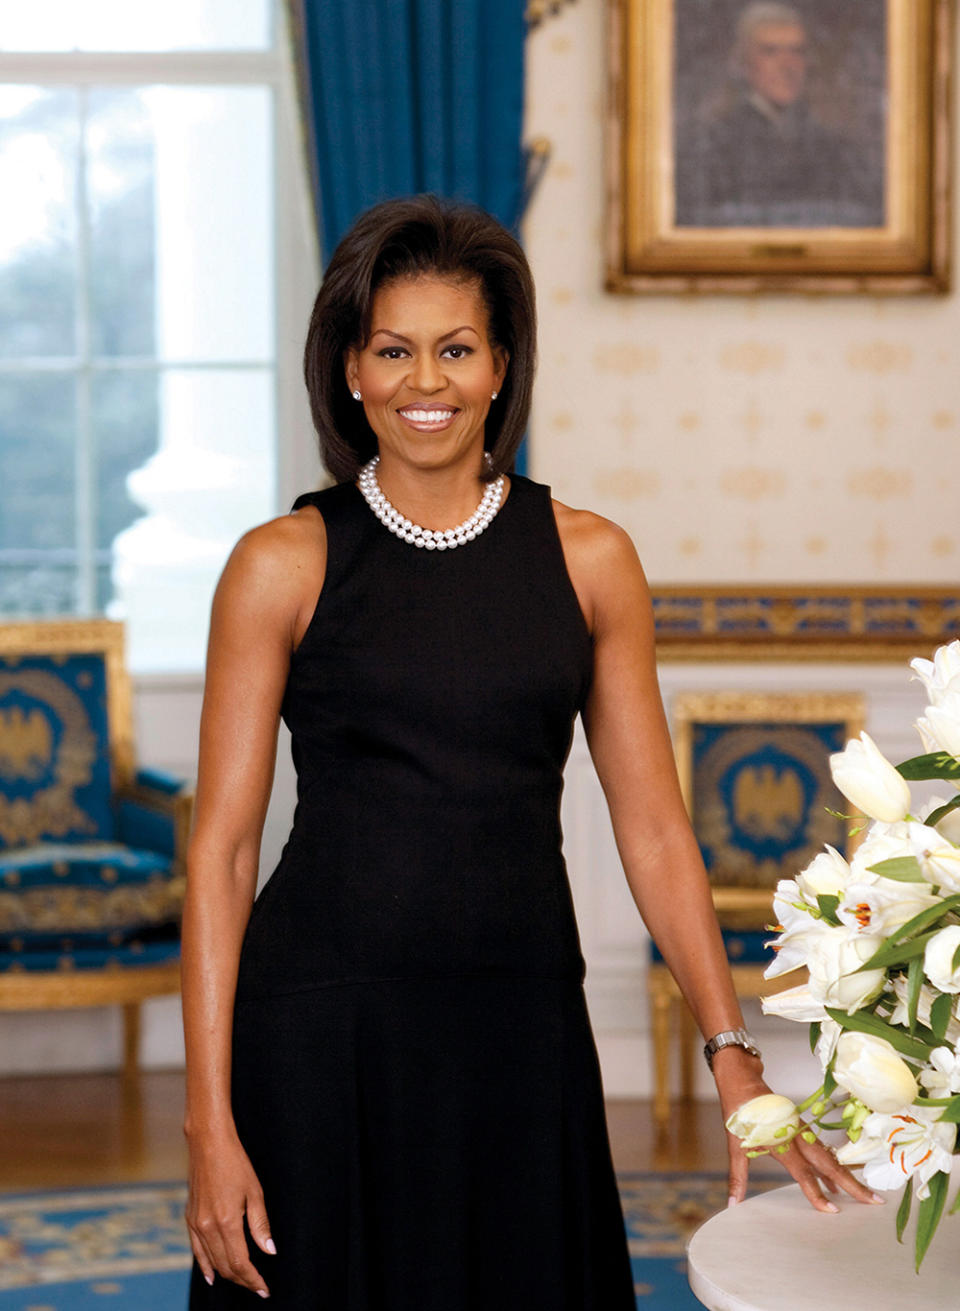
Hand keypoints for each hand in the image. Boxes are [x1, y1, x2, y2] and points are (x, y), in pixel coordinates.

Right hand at [185, 1126, 276, 1295]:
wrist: (208, 1143)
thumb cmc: (235, 1163)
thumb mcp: (255, 1191)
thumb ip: (260, 1224)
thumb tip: (270, 1251)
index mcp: (227, 1222)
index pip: (241, 1263)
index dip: (253, 1279)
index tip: (264, 1288)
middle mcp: (208, 1227)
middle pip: (226, 1266)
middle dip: (243, 1280)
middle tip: (258, 1285)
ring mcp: (196, 1224)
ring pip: (212, 1261)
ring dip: (227, 1274)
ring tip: (242, 1281)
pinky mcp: (190, 1219)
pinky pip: (197, 1250)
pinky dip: (205, 1266)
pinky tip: (211, 1275)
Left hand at [711, 1046, 884, 1213]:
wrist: (742, 1082)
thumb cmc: (738, 1113)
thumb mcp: (734, 1145)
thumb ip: (738, 1177)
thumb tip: (732, 1205)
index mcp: (781, 1142)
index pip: (803, 1173)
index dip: (817, 1193)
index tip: (833, 1211)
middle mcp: (796, 1136)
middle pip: (828, 1163)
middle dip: (851, 1183)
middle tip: (873, 1201)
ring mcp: (801, 1131)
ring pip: (828, 1156)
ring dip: (845, 1175)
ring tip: (862, 1195)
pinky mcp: (801, 1128)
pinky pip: (820, 1150)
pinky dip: (830, 1165)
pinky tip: (834, 1182)